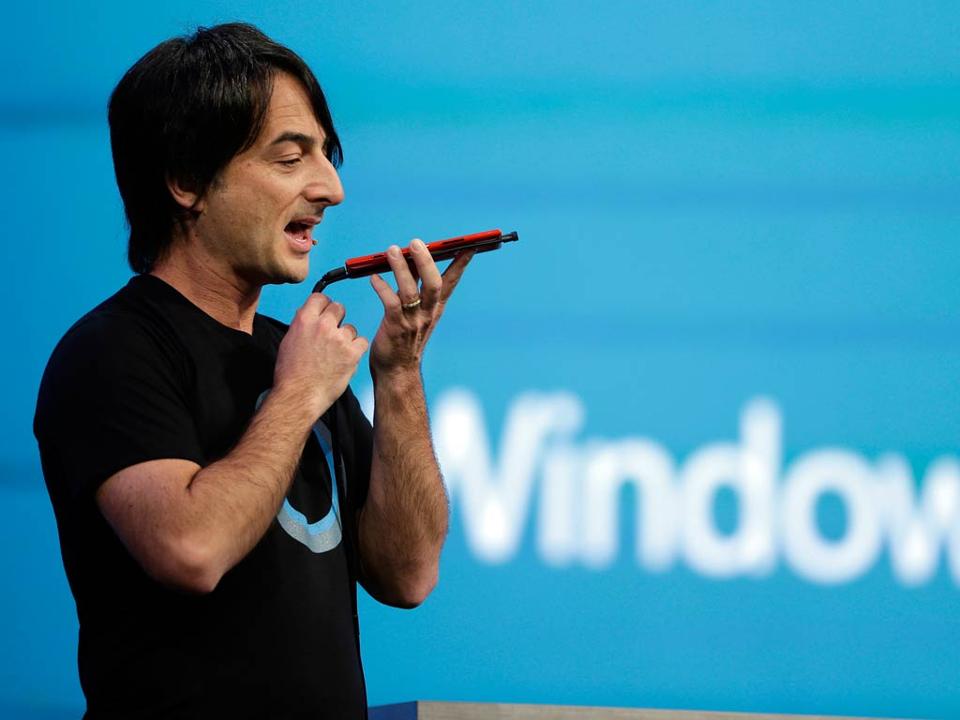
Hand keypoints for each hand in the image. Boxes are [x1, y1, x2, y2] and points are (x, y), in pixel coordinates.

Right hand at [274, 293, 368, 415]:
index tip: (326, 313)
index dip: (324, 305)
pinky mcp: (352, 352)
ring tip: (336, 355)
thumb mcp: (288, 342)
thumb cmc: (291, 374)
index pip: (320, 297)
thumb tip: (307, 314)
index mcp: (305, 320)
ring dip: (346, 339)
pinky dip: (356, 350)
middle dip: (337, 319)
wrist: (299, 396)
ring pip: (351, 328)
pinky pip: (362, 342)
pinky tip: (346, 360)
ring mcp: (339, 338)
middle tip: (333, 335)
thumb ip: (301, 325)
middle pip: (339, 307)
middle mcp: (323, 325)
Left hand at [369, 239, 473, 378]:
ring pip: (410, 290)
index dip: (461, 264)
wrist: (397, 371)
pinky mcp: (396, 327)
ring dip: (401, 269)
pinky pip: (390, 303)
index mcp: (435, 308)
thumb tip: (407, 259)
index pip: (452, 282)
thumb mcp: (416, 312)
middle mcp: (427, 313)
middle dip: (426, 261)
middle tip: (417, 242)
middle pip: (434, 283)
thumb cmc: (404, 339)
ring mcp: (413, 321)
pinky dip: (382, 287)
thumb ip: (414, 287)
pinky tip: (374, 277)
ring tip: (392, 250)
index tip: (470, 246)